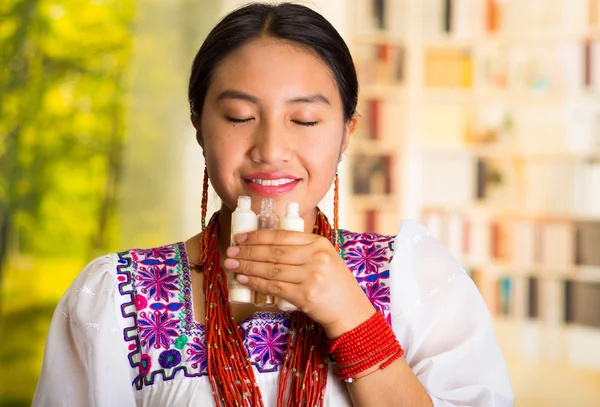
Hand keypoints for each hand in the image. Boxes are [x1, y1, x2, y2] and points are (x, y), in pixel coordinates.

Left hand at [223, 229, 374, 338]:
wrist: (350, 311)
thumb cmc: (333, 284)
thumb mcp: (324, 258)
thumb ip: (302, 249)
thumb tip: (264, 244)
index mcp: (319, 243)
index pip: (283, 235)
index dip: (258, 236)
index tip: (240, 237)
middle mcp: (316, 257)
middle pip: (274, 252)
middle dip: (247, 251)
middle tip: (230, 251)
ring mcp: (312, 276)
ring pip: (271, 269)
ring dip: (247, 266)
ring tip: (231, 265)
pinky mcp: (306, 296)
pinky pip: (274, 287)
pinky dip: (256, 282)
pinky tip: (243, 279)